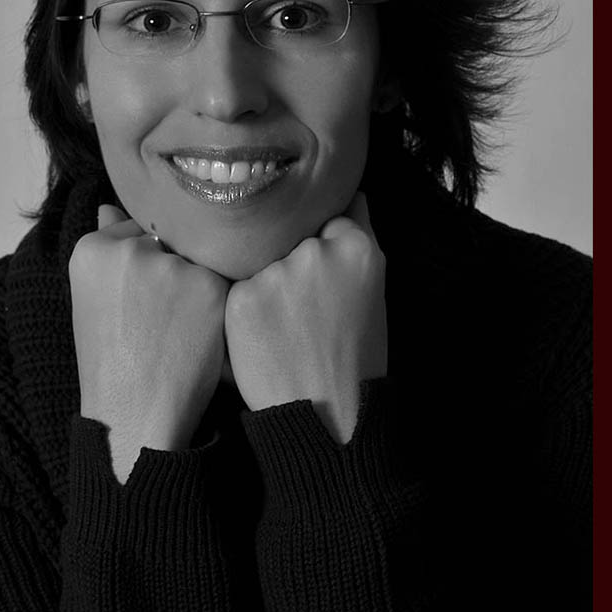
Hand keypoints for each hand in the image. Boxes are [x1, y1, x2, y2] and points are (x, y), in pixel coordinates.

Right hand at [69, 204, 228, 480]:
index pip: (136, 231)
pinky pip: (225, 280)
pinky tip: (201, 335)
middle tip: (160, 322)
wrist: (135, 418)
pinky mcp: (210, 286)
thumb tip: (110, 205)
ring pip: (199, 258)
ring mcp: (171, 265)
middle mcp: (130, 249)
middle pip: (170, 241)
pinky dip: (220, 305)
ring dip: (199, 286)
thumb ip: (108, 248)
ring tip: (178, 332)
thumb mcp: (93, 300)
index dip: (147, 269)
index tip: (140, 304)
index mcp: (91, 248)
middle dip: (172, 272)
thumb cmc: (112, 363)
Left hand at [224, 192, 386, 443]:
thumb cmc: (356, 356)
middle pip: (289, 236)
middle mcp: (315, 252)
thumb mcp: (374, 290)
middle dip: (292, 263)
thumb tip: (353, 192)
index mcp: (357, 248)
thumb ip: (359, 235)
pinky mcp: (241, 298)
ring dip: (265, 283)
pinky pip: (237, 288)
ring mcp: (276, 273)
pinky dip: (244, 308)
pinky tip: (264, 338)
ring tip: (285, 331)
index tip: (323, 282)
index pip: (327, 218)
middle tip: (305, 314)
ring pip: (259, 260)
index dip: (322, 248)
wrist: (329, 419)